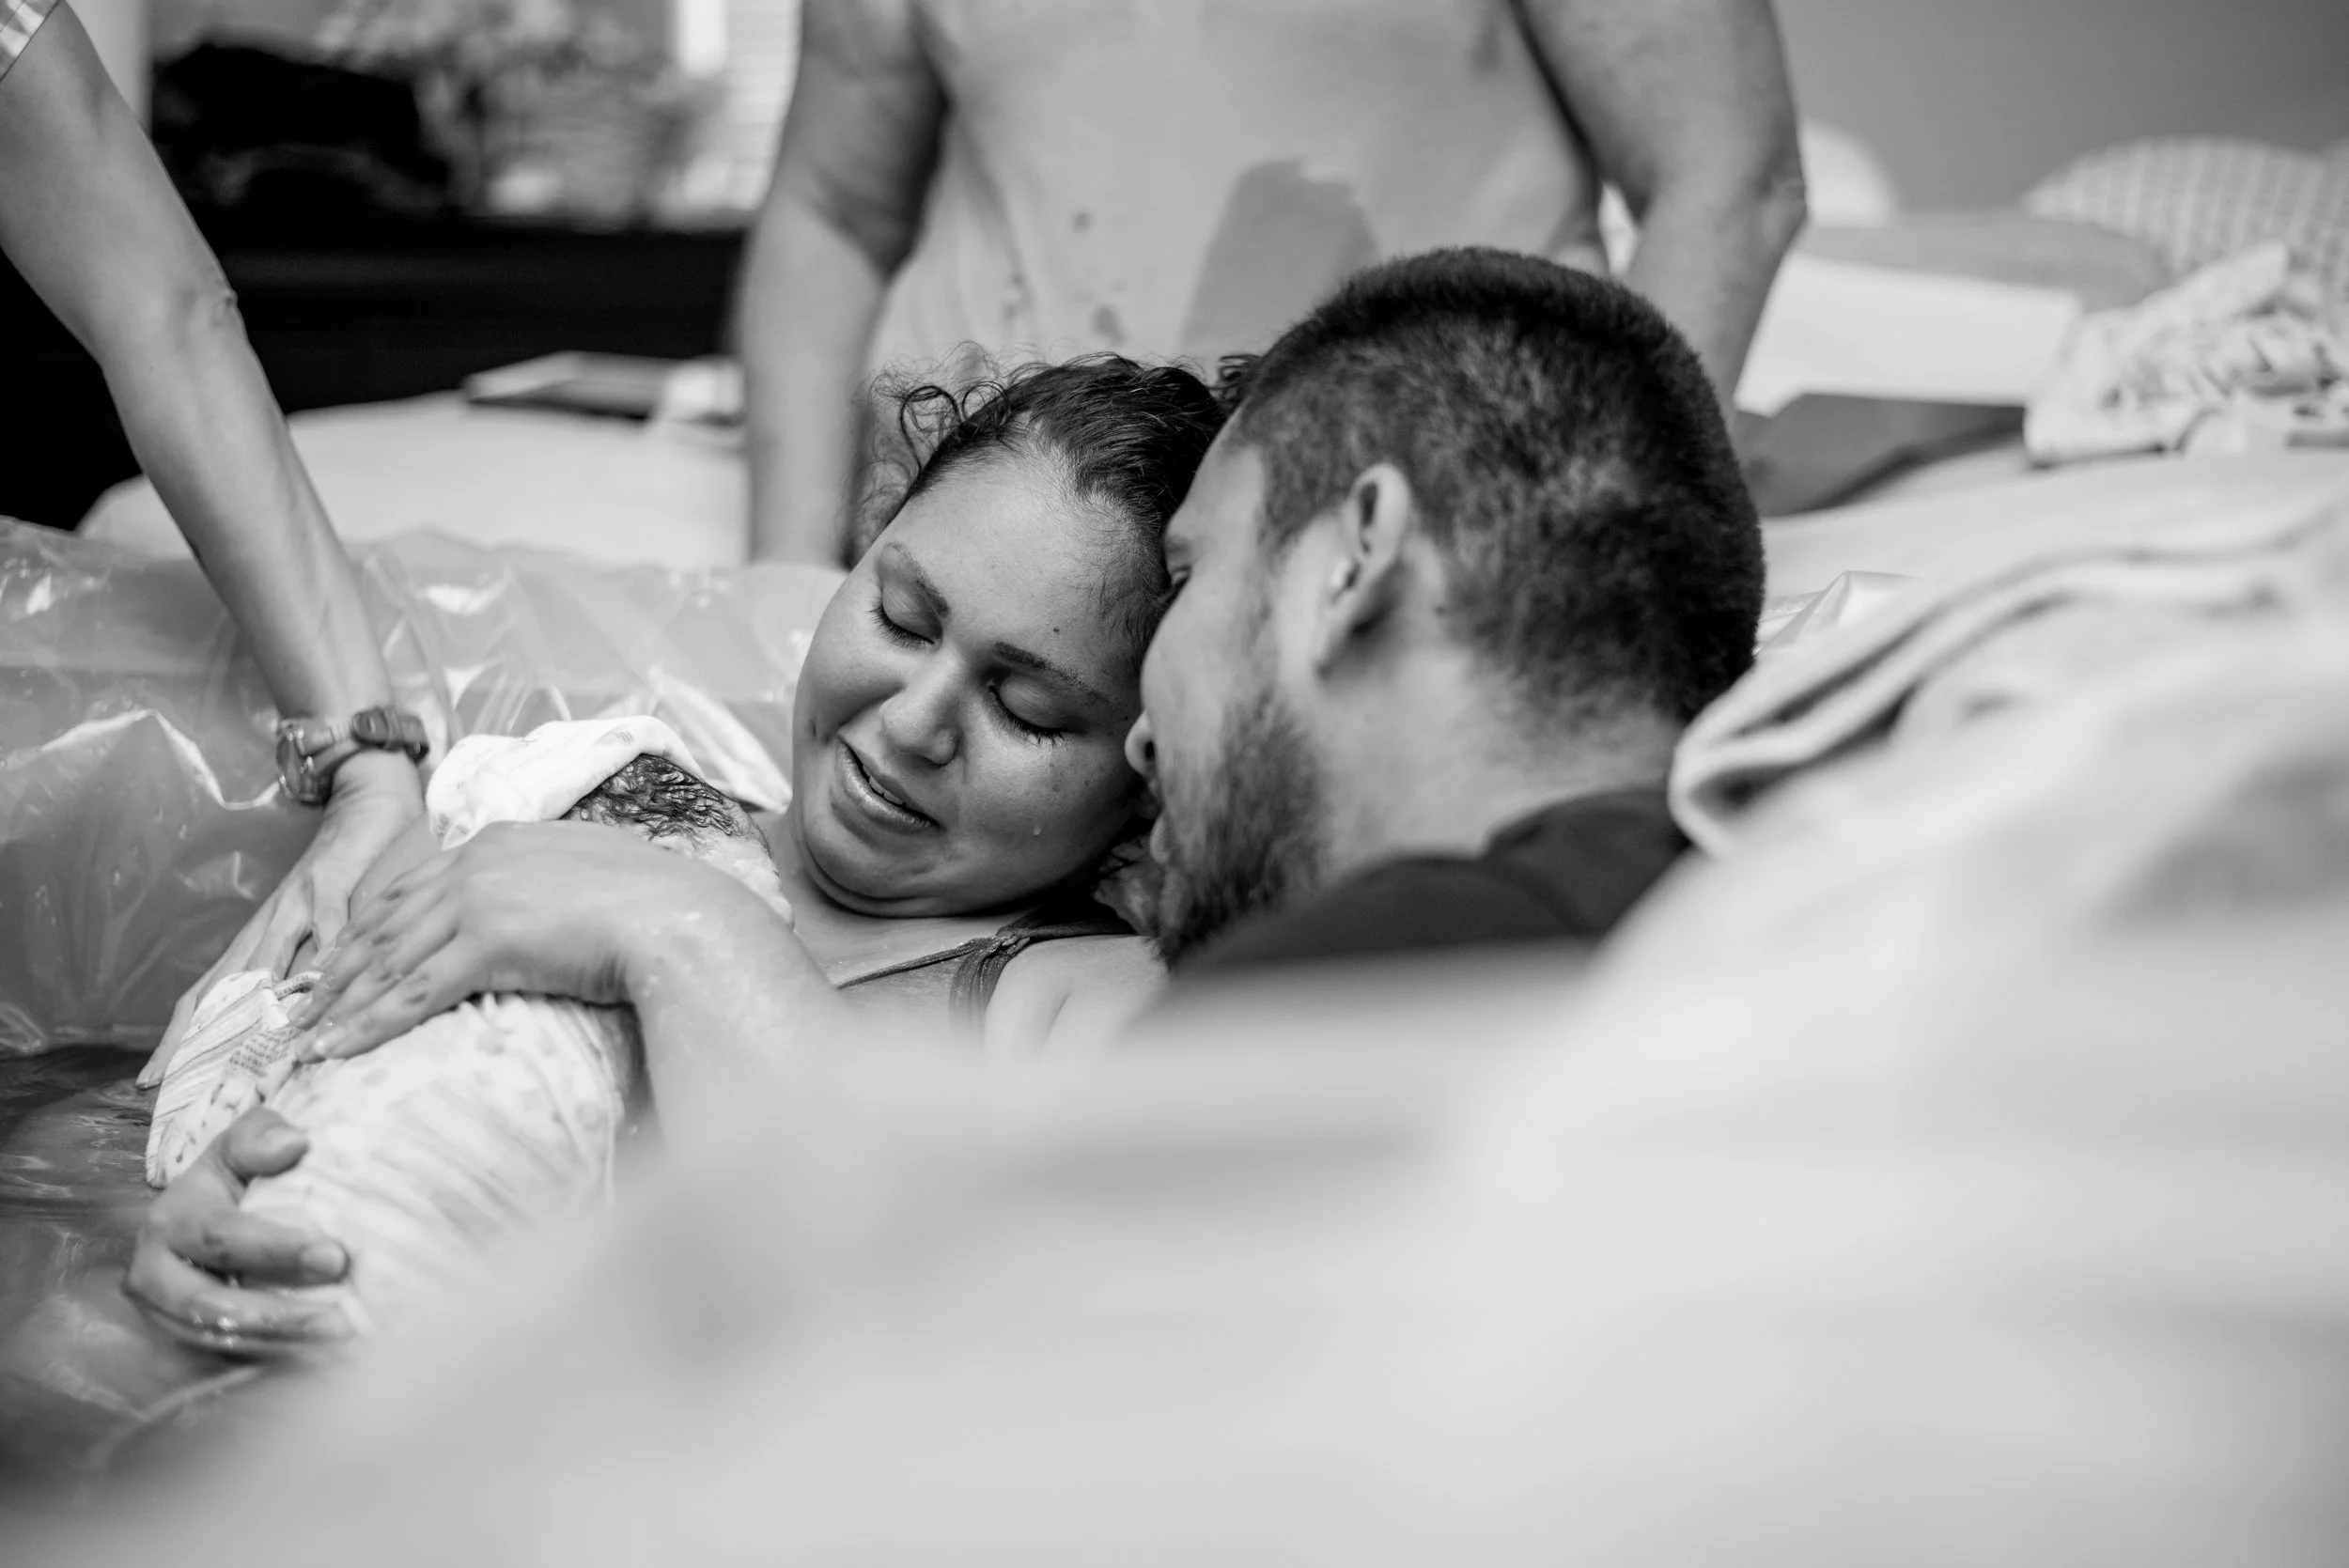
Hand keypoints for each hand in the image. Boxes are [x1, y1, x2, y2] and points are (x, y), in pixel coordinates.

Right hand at [122, 1108, 352, 1354]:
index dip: (277, 1249)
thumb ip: (260, 1137)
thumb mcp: (240, 1145)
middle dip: (276, 1314)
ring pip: (216, 1342)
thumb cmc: (235, 1178)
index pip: (222, 1237)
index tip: (335, 1255)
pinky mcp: (181, 1348)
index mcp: (171, 1220)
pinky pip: (222, 1364)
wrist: (206, 1220)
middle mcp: (156, 1275)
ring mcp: (164, 1318)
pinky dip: (269, 1366)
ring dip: (277, 1347)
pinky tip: (318, 1363)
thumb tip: (293, 1144)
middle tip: (340, 1318)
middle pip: (209, 1304)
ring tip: (337, 1344)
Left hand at [142, 751, 422, 1086]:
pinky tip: (324, 985)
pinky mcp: (330, 883)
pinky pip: (326, 926)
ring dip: (250, 1006)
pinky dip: (324, 957)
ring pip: (263, 962)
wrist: (364, 803)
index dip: (178, 1038)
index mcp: (257, 939)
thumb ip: (306, 970)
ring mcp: (295, 903)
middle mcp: (265, 925)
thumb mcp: (318, 926)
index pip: (206, 996)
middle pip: (218, 988)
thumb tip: (298, 1027)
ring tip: (237, 1051)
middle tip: (168, 1080)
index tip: (152, 1081)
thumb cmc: (344, 873)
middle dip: (192, 1036)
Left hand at [293, 819, 735, 1061]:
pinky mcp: (489, 940)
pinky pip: (412, 991)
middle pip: (386, 922)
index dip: (368, 929)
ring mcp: (480, 898)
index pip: (412, 888)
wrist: (681, 917)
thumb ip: (548, 886)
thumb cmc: (656, 904)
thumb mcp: (590, 875)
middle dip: (339, 970)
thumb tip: (544, 917)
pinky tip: (339, 1049)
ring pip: (389, 959)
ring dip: (341, 1004)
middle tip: (301, 1009)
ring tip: (306, 1039)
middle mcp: (478, 861)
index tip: (340, 963)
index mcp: (499, 840)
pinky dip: (369, 1024)